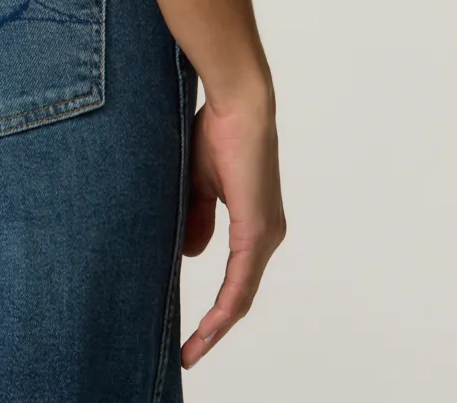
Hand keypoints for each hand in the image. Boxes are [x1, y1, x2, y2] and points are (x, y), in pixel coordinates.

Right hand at [181, 80, 286, 366]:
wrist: (238, 103)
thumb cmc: (218, 132)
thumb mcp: (199, 183)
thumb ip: (197, 220)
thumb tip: (192, 256)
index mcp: (253, 224)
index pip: (235, 281)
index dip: (215, 311)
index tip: (192, 337)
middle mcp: (266, 235)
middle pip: (239, 296)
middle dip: (214, 328)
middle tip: (190, 353)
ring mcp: (265, 234)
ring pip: (241, 294)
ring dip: (216, 325)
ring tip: (193, 349)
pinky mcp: (257, 229)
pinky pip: (241, 280)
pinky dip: (224, 306)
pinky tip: (211, 327)